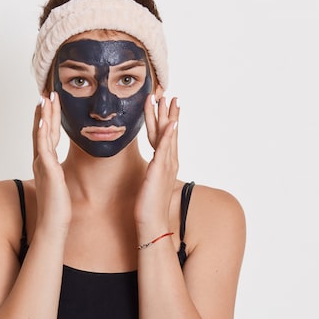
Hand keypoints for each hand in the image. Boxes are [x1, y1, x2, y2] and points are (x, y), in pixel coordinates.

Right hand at [32, 92, 71, 234]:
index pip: (46, 135)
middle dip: (44, 111)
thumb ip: (58, 175)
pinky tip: (43, 122)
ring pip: (42, 135)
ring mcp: (43, 165)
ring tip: (45, 99)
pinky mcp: (48, 171)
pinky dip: (42, 134)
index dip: (46, 118)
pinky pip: (44, 149)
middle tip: (47, 93)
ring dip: (43, 116)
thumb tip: (61, 171)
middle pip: (41, 130)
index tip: (48, 103)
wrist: (53, 225)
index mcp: (45, 163)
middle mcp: (41, 161)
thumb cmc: (58, 209)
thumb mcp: (60, 186)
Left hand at [134, 94, 180, 235]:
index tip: (162, 105)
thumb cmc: (148, 206)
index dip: (163, 120)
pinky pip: (165, 149)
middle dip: (168, 113)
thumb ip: (149, 172)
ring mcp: (166, 166)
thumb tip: (147, 168)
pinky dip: (169, 136)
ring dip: (168, 117)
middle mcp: (169, 162)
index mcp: (165, 164)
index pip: (164, 137)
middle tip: (168, 95)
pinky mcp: (160, 171)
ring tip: (167, 100)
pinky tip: (171, 123)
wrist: (152, 222)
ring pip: (168, 136)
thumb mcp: (147, 183)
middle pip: (168, 132)